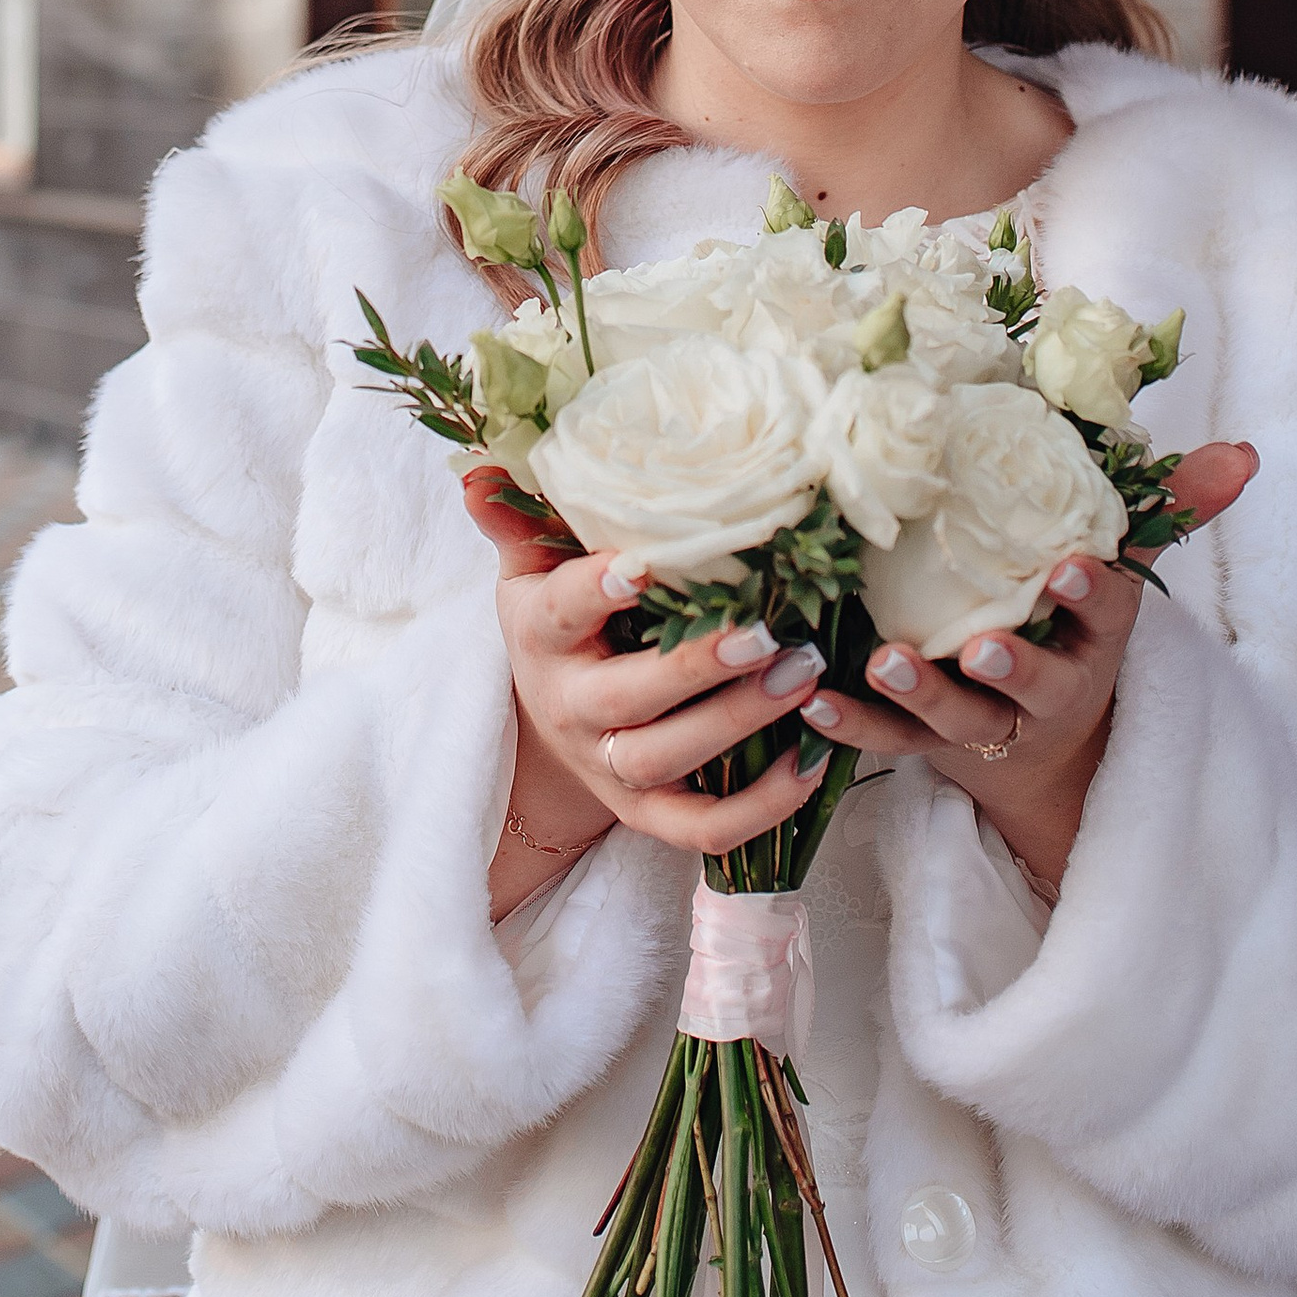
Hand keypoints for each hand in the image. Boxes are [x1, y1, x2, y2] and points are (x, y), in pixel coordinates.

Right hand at [463, 469, 830, 913]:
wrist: (548, 724)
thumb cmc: (560, 619)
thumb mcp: (532, 568)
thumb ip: (521, 519)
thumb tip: (484, 468)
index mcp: (541, 636)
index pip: (561, 613)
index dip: (597, 592)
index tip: (645, 565)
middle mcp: (570, 708)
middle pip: (627, 698)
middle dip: (696, 668)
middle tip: (765, 631)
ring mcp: (608, 767)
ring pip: (666, 759)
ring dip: (738, 723)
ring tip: (803, 676)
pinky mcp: (646, 812)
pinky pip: (701, 829)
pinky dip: (759, 807)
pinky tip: (812, 763)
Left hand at [795, 441, 1259, 897]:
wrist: (1043, 752)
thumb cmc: (1071, 627)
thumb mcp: (1119, 575)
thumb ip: (1166, 510)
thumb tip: (1243, 454)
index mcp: (1092, 637)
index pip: (1105, 614)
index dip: (1092, 592)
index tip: (1067, 567)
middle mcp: (1045, 686)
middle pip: (1033, 682)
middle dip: (1011, 667)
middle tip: (979, 648)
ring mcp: (985, 722)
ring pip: (957, 718)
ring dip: (920, 694)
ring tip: (882, 662)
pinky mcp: (928, 747)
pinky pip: (889, 744)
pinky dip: (852, 728)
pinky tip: (814, 703)